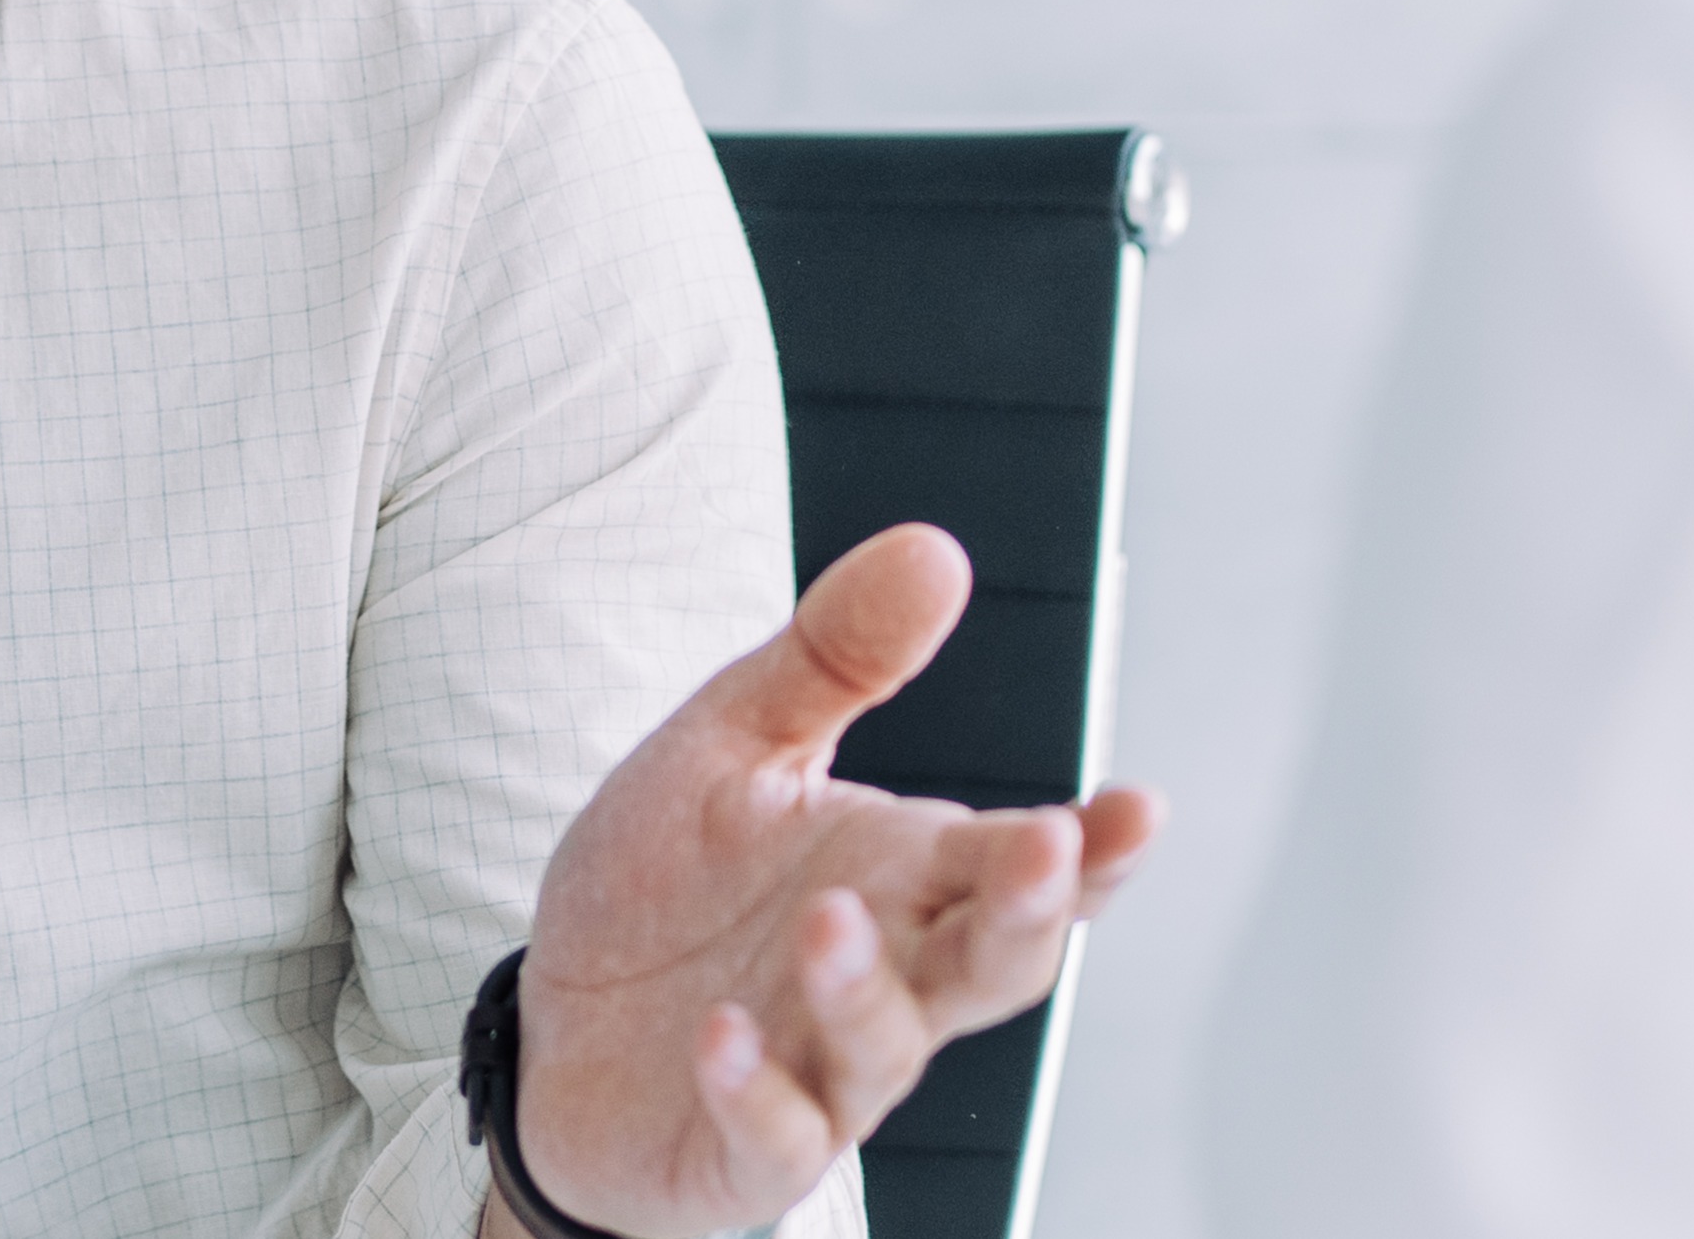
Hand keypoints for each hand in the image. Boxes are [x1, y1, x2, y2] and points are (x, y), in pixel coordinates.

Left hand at [504, 523, 1160, 1236]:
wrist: (557, 1032)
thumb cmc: (667, 895)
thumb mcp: (733, 747)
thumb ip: (834, 656)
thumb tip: (934, 549)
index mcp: (903, 876)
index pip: (1023, 864)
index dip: (1091, 847)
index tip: (1137, 808)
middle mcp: (888, 977)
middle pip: (993, 964)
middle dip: (1026, 913)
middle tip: (1041, 854)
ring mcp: (821, 1070)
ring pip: (887, 1049)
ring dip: (867, 990)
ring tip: (826, 922)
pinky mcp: (745, 1144)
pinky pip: (775, 1131)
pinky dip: (756, 1089)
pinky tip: (721, 1037)